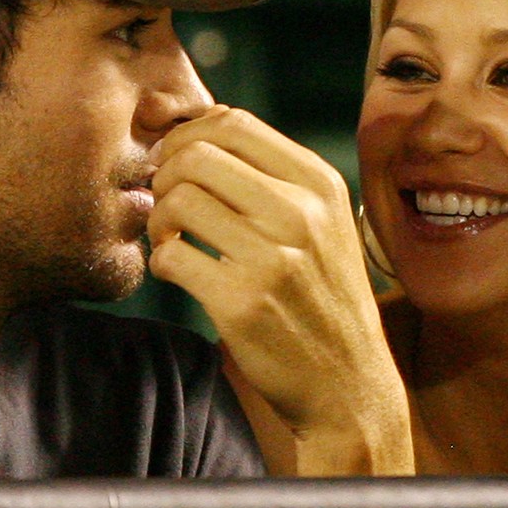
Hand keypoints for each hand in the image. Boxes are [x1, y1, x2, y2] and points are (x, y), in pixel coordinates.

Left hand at [148, 108, 410, 472]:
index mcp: (319, 184)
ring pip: (177, 200)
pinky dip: (162, 261)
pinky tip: (180, 270)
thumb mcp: (320, 223)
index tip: (176, 161)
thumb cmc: (322, 297)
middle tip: (168, 204)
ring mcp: (272, 258)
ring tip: (173, 239)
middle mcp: (301, 213)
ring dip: (159, 219)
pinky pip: (170, 258)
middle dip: (165, 175)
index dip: (186, 134)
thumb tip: (186, 125)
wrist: (349, 384)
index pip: (232, 122)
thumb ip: (268, 175)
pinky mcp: (242, 303)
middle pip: (195, 155)